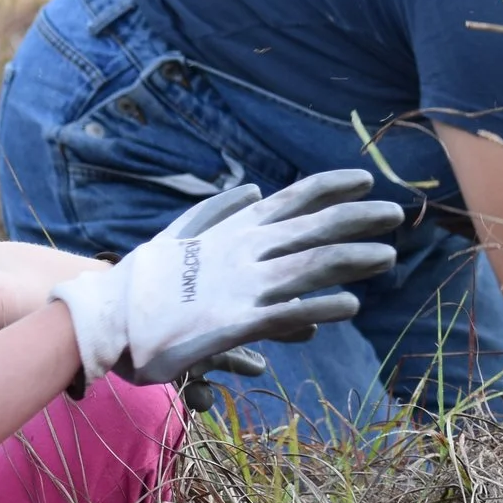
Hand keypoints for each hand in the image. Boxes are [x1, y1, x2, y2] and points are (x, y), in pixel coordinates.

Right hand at [53, 169, 403, 388]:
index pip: (293, 200)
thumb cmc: (141, 282)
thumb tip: (254, 189)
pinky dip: (318, 307)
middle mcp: (242, 251)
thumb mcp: (179, 235)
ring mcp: (239, 285)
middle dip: (357, 218)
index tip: (367, 179)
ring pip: (307, 266)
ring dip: (351, 260)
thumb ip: (217, 211)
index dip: (331, 187)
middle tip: (398, 215)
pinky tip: (348, 307)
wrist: (104, 318)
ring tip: (388, 257)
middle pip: (311, 227)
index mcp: (233, 230)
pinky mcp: (231, 322)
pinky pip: (283, 312)